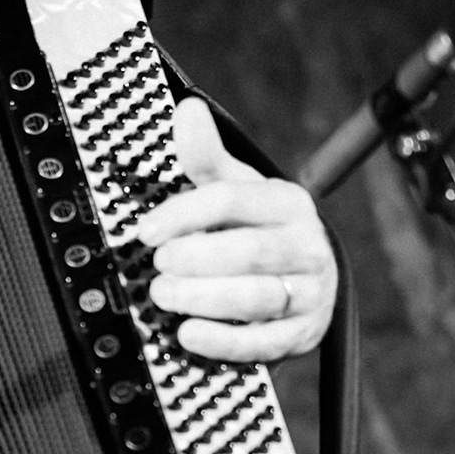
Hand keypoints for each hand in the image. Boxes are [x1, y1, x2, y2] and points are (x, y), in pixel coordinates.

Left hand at [136, 98, 336, 362]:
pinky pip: (263, 343)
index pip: (233, 200)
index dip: (185, 213)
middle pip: (249, 251)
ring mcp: (308, 292)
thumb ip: (206, 158)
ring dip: (203, 299)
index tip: (146, 230)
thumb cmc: (257, 228)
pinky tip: (188, 334)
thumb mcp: (234, 189)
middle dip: (195, 259)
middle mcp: (305, 246)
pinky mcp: (301, 333)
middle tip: (158, 265)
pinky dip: (223, 342)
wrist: (303, 278)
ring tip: (162, 295)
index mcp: (286, 203)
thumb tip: (187, 111)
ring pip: (257, 298)